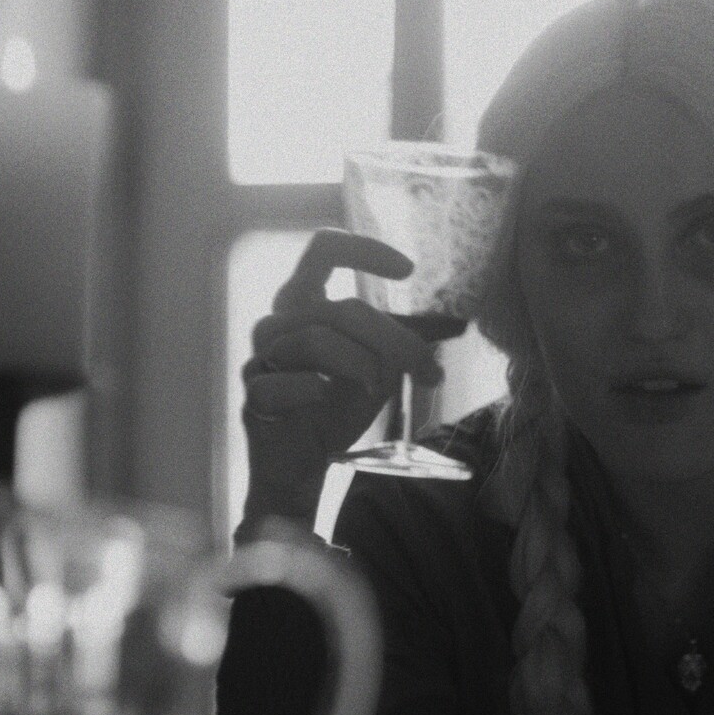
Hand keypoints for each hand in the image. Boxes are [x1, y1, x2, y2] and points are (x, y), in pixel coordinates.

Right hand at [238, 229, 442, 531]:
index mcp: (305, 303)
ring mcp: (261, 358)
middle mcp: (278, 323)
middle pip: (342, 309)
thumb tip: (459, 323)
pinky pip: (280, 383)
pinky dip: (312, 389)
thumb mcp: (381, 366)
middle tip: (428, 370)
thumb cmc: (338, 405)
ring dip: (362, 364)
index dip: (363, 250)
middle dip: (395, 339)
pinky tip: (324, 397)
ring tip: (378, 387)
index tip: (407, 271)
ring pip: (316, 339)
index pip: (323, 251)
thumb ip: (407, 341)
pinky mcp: (254, 398)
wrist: (304, 463)